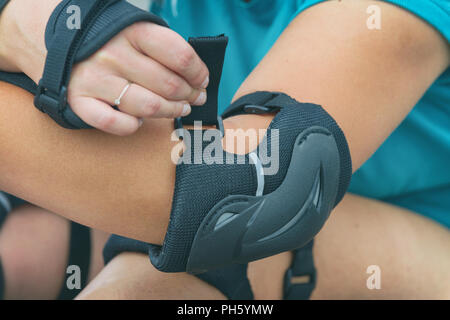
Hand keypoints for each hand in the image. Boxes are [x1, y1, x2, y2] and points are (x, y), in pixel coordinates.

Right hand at [69, 22, 208, 134]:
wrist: (62, 41)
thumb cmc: (114, 41)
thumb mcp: (139, 32)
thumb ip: (166, 50)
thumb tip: (198, 78)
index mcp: (133, 31)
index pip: (180, 56)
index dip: (199, 73)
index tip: (203, 81)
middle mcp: (113, 54)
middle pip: (169, 85)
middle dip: (190, 95)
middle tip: (195, 98)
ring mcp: (95, 78)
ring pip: (149, 107)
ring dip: (171, 111)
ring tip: (179, 108)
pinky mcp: (80, 100)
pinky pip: (116, 124)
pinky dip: (133, 126)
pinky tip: (139, 120)